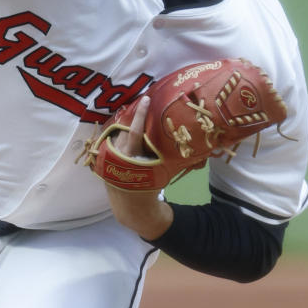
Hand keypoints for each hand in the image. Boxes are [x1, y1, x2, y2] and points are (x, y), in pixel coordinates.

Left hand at [103, 96, 173, 240]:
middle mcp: (116, 154)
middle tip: (144, 104)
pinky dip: (121, 134)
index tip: (145, 99)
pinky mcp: (103, 158)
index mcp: (130, 158)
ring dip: (127, 125)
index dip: (140, 114)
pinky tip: (129, 130)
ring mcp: (107, 156)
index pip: (134, 131)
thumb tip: (204, 155)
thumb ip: (177, 161)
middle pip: (124, 128)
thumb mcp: (163, 175)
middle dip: (133, 116)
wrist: (131, 209)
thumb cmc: (150, 190)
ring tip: (138, 115)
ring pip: (117, 134)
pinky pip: (112, 140)